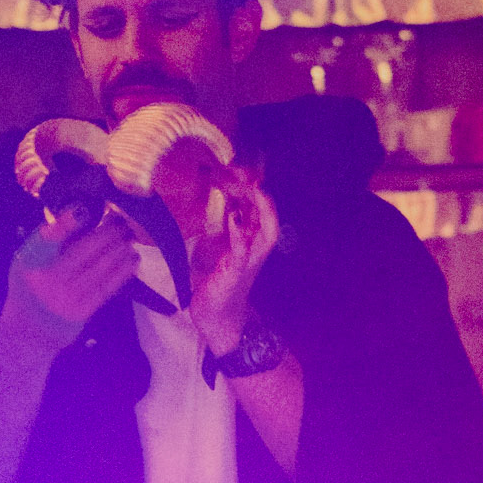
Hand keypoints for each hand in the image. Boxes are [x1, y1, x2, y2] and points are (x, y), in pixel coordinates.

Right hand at [2, 206, 137, 355]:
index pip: (47, 239)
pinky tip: (132, 259)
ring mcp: (66, 297)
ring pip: (99, 267)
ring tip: (130, 237)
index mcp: (30, 261)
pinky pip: (106, 287)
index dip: (66, 223)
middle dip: (107, 233)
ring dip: (119, 249)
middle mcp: (48, 279)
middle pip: (83, 251)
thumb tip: (80, 212)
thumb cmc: (30, 285)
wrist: (28, 329)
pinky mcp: (81, 311)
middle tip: (122, 220)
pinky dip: (122, 271)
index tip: (84, 209)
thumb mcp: (26, 260)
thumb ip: (48, 239)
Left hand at [188, 167, 278, 356]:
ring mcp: (249, 261)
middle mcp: (255, 249)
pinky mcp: (235, 273)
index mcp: (251, 240)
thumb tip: (213, 196)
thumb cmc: (215, 278)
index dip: (255, 189)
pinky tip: (233, 218)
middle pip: (269, 217)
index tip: (243, 167)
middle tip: (251, 172)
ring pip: (267, 234)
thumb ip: (218, 223)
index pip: (260, 210)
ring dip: (263, 211)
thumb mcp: (214, 245)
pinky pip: (242, 252)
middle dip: (263, 195)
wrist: (215, 314)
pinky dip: (239, 234)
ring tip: (255, 190)